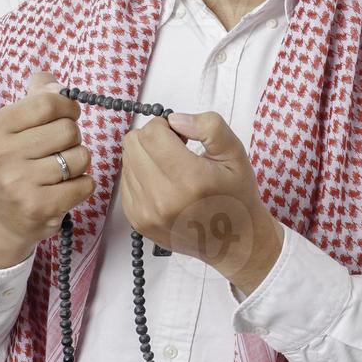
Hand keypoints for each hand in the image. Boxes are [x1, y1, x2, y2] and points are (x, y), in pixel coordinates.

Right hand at [0, 70, 94, 267]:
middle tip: (58, 150)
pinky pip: (85, 184)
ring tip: (59, 171)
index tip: (66, 116)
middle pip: (68, 130)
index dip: (68, 107)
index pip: (49, 102)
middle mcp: (3, 154)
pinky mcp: (39, 207)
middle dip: (73, 138)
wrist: (6, 217)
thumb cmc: (19, 162)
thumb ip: (36, 96)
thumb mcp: (17, 126)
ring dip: (78, 163)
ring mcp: (19, 183)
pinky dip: (83, 185)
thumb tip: (53, 82)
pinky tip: (64, 189)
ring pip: (80, 157)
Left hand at [118, 111, 282, 293]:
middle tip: (177, 149)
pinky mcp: (137, 221)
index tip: (183, 136)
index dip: (166, 125)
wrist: (232, 242)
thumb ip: (210, 127)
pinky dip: (142, 175)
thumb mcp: (235, 154)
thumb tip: (175, 120)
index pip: (152, 133)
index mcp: (190, 179)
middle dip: (154, 138)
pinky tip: (165, 183)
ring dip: (146, 156)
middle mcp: (163, 199)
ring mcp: (146, 213)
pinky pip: (126, 181)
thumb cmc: (235, 196)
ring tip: (172, 168)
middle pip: (134, 143)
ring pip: (127, 160)